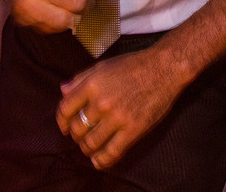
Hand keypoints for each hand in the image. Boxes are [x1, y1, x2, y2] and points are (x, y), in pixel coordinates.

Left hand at [56, 46, 183, 169]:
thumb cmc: (134, 65)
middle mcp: (102, 102)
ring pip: (91, 143)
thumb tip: (62, 90)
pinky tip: (98, 160)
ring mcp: (117, 117)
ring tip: (90, 147)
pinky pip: (112, 152)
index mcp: (92, 85)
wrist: (164, 68)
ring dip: (87, 148)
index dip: (62, 121)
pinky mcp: (133, 129)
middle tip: (81, 136)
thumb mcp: (103, 66)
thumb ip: (81, 78)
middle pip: (77, 129)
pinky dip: (102, 160)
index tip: (65, 127)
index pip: (65, 109)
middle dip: (76, 136)